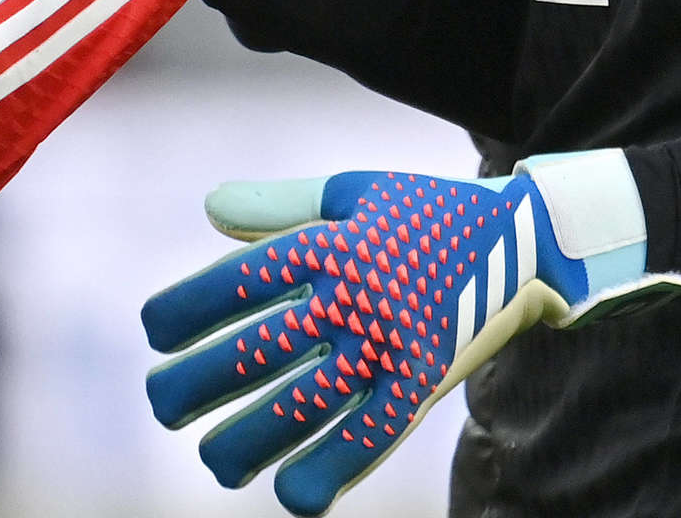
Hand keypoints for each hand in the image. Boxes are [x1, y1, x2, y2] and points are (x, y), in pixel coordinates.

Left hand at [142, 164, 680, 515]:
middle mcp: (355, 293)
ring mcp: (389, 343)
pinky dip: (329, 469)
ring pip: (301, 405)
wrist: (526, 239)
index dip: (188, 309)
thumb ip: (284, 206)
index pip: (241, 280)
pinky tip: (291, 493)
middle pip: (258, 349)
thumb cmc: (428, 215)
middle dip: (196, 385)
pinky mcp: (422, 384)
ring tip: (214, 461)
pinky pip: (369, 437)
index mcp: (333, 240)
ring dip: (245, 440)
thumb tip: (211, 208)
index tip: (153, 333)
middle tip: (161, 406)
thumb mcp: (360, 194)